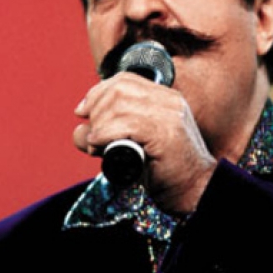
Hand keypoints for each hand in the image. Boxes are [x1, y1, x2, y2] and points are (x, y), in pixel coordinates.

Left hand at [73, 72, 215, 214]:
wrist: (194, 192)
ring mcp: (170, 116)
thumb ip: (107, 134)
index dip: (98, 92)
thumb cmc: (165, 173)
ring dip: (98, 125)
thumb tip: (78, 131)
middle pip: (119, 89)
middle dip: (95, 109)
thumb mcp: (132, 145)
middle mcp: (170, 102)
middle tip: (91, 136)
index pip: (125, 80)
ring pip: (119, 105)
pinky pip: (126, 125)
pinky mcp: (165, 134)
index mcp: (166, 99)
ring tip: (96, 146)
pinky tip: (101, 147)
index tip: (83, 111)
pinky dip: (105, 135)